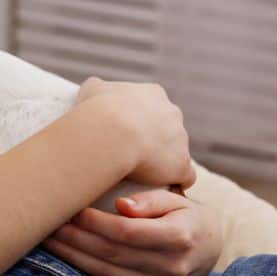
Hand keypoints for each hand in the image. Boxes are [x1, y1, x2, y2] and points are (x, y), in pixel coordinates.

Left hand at [41, 188, 222, 275]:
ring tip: (48, 239)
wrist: (210, 250)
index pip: (128, 231)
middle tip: (48, 222)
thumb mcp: (179, 201)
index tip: (72, 208)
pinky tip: (65, 256)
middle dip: (76, 238)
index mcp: (180, 237)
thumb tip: (121, 205)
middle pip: (112, 253)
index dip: (96, 222)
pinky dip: (84, 271)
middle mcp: (171, 266)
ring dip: (72, 256)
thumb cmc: (188, 217)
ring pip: (106, 273)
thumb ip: (152, 201)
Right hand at [73, 77, 194, 189]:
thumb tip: (96, 89)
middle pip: (168, 128)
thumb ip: (98, 88)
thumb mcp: (92, 90)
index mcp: (153, 94)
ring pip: (176, 152)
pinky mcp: (181, 165)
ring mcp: (180, 140)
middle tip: (131, 152)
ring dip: (164, 161)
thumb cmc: (98, 110)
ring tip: (142, 173)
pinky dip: (175, 182)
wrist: (111, 132)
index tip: (126, 131)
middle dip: (155, 139)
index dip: (140, 119)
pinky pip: (184, 176)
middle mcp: (172, 114)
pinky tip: (162, 187)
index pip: (152, 107)